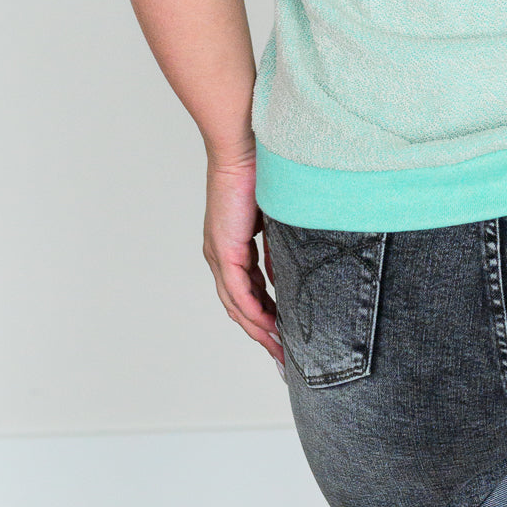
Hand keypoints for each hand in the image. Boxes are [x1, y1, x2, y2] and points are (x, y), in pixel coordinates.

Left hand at [203, 152, 284, 368]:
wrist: (242, 150)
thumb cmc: (259, 172)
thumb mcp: (273, 218)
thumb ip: (277, 247)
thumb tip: (286, 274)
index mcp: (231, 247)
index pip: (246, 292)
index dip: (263, 315)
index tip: (281, 335)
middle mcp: (220, 256)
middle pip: (238, 307)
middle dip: (261, 334)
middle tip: (282, 357)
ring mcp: (220, 254)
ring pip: (236, 305)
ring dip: (257, 330)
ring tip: (278, 350)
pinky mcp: (224, 250)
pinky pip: (238, 291)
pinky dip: (252, 311)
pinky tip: (268, 326)